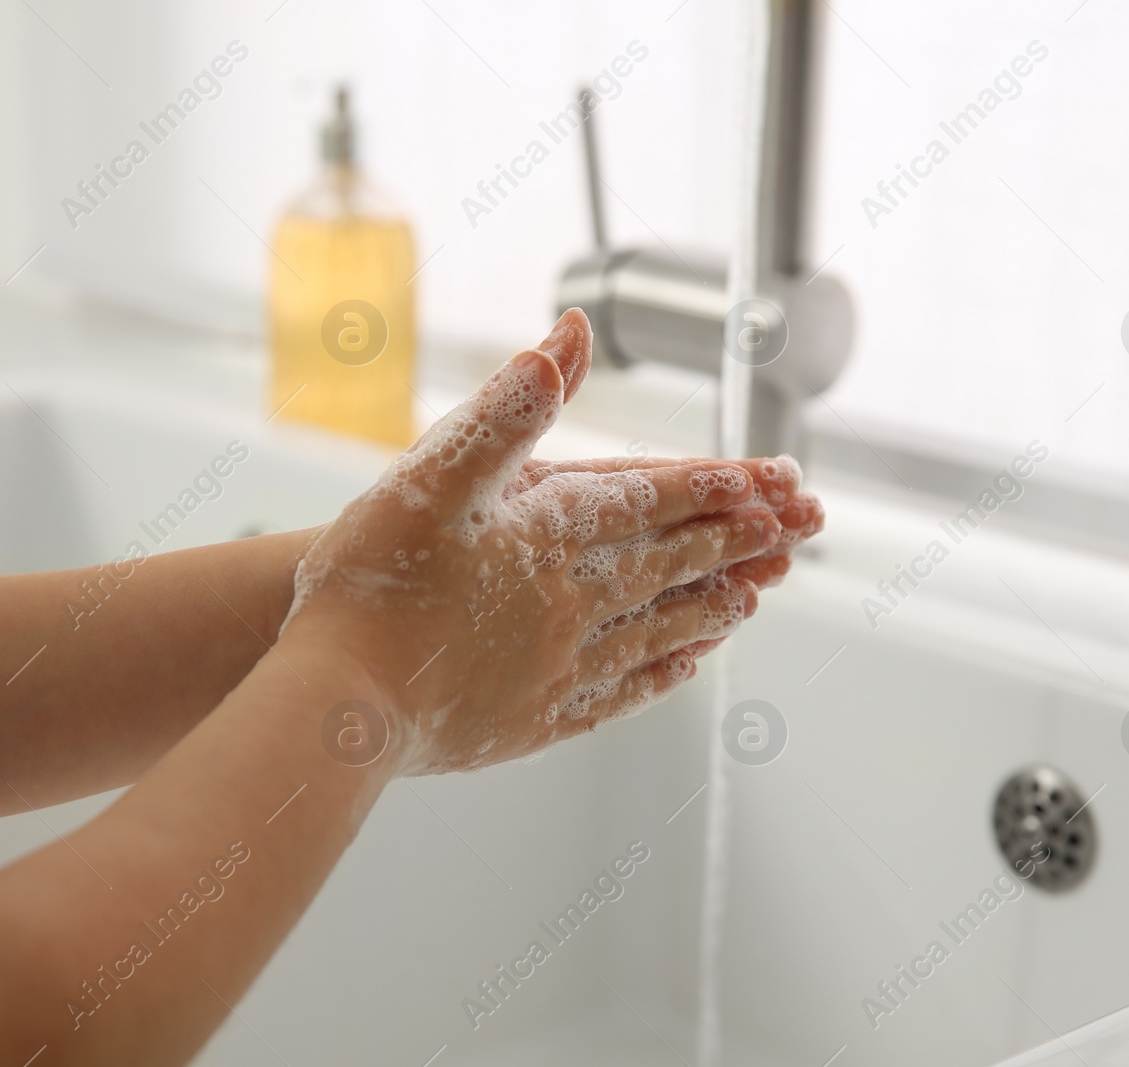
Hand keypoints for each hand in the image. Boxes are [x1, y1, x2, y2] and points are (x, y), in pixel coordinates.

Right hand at [278, 309, 822, 774]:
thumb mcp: (431, 473)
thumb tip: (570, 337)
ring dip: (710, 607)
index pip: (647, 504)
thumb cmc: (371, 583)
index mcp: (548, 540)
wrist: (336, 702)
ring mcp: (558, 669)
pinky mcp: (535, 720)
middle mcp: (571, 605)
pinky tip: (684, 669)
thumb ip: (508, 407)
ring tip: (752, 597)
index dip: (708, 488)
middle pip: (670, 567)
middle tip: (791, 536)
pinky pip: (621, 692)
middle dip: (734, 545)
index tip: (763, 481)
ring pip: (658, 632)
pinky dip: (664, 674)